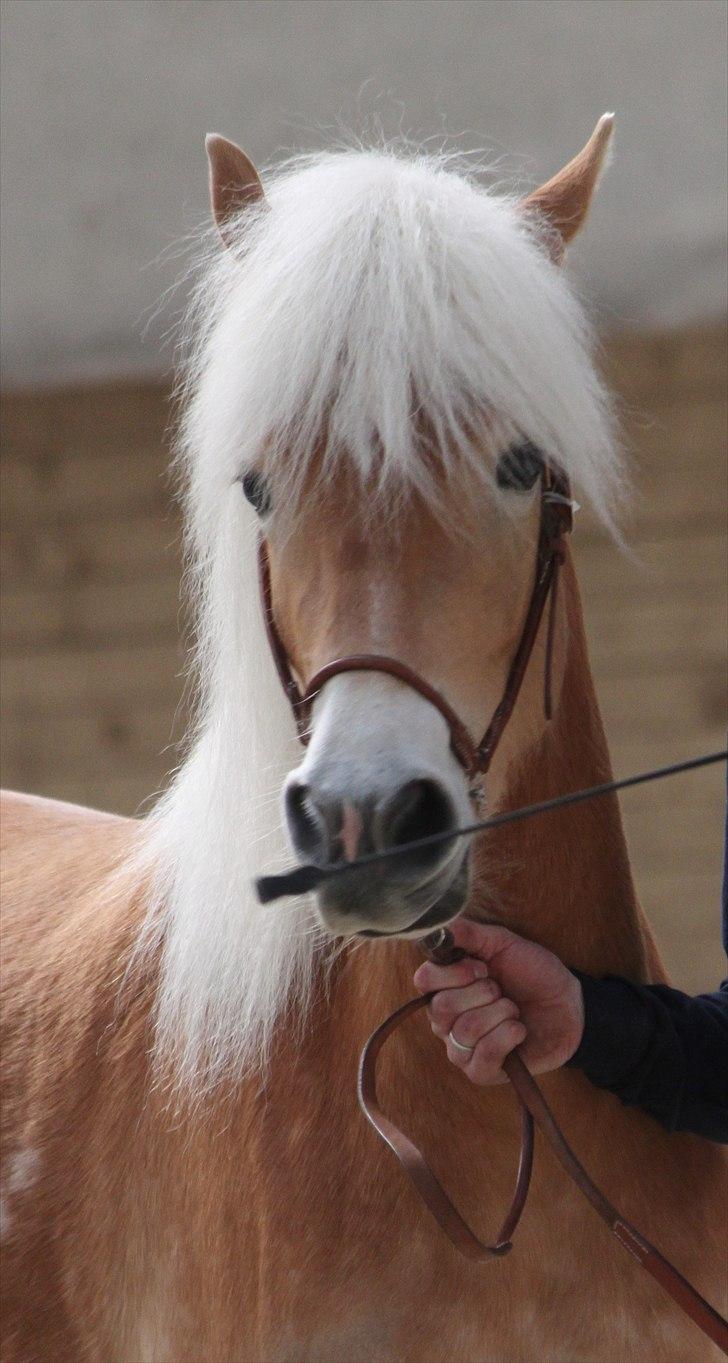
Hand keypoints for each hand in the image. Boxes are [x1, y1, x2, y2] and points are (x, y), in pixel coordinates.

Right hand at [413, 918, 584, 1084]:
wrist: (568, 1004)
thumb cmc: (533, 972)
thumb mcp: (503, 944)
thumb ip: (469, 933)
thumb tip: (440, 926)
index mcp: (445, 987)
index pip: (424, 980)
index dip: (453, 972)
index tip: (482, 967)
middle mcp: (445, 1020)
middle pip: (442, 1007)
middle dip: (482, 993)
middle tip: (501, 990)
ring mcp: (461, 1048)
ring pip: (465, 1031)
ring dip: (500, 1014)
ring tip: (514, 1010)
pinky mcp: (480, 1072)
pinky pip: (482, 1057)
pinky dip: (507, 1037)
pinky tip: (519, 1030)